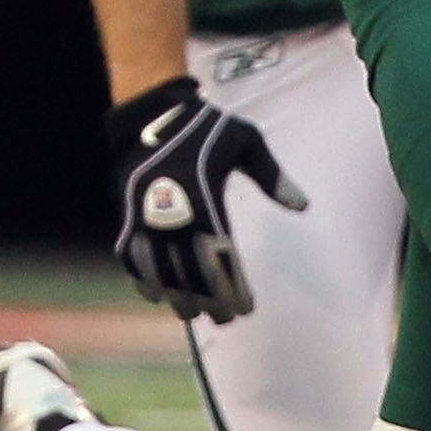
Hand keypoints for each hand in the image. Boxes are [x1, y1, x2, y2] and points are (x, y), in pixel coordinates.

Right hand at [109, 73, 306, 325]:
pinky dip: (140, 278)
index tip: (246, 309)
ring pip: (160, 271)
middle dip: (209, 303)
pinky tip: (155, 294)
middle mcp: (173, 212)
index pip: (221, 259)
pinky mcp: (127, 213)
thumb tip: (303, 206)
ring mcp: (145, 216)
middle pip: (191, 274)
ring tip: (192, 314)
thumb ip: (272, 174)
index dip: (234, 290)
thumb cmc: (205, 126)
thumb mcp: (245, 139)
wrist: (151, 111)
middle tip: (224, 319)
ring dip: (176, 297)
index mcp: (204, 197)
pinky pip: (130, 255)